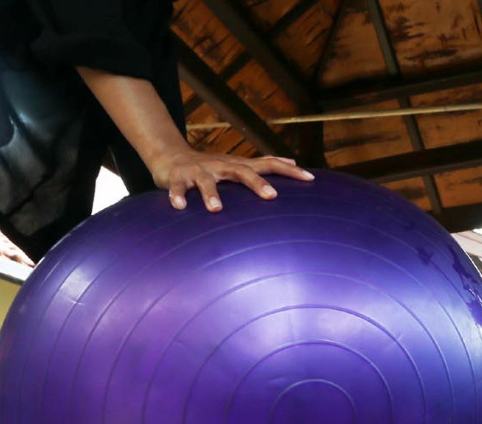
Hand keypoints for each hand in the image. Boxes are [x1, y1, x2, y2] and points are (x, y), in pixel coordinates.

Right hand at [147, 149, 314, 210]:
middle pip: (242, 171)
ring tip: (216, 210)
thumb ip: (262, 165)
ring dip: (211, 194)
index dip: (289, 170)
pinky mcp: (177, 178)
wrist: (170, 156)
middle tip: (272, 196)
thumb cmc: (210, 167)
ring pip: (206, 181)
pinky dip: (177, 195)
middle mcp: (221, 166)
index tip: (311, 178)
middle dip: (256, 183)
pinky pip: (176, 187)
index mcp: (237, 165)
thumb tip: (291, 160)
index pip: (268, 164)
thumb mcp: (238, 165)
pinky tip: (180, 207)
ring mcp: (198, 171)